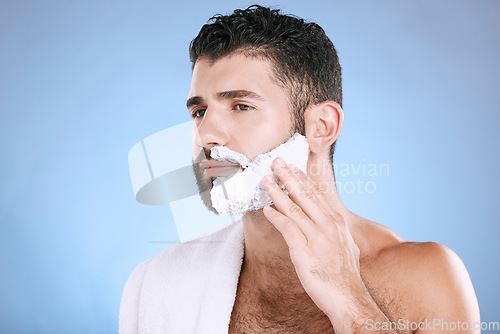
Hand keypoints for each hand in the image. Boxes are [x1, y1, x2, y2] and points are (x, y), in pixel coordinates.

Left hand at [262, 156, 365, 322]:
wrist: (349, 298)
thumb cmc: (344, 274)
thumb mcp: (345, 245)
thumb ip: (333, 229)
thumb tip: (324, 220)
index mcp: (337, 222)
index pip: (317, 194)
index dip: (303, 178)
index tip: (293, 166)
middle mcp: (328, 225)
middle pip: (305, 195)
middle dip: (289, 176)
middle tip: (276, 161)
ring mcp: (317, 237)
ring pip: (293, 208)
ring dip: (277, 192)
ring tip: (266, 180)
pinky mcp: (305, 250)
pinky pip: (287, 228)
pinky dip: (275, 216)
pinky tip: (266, 210)